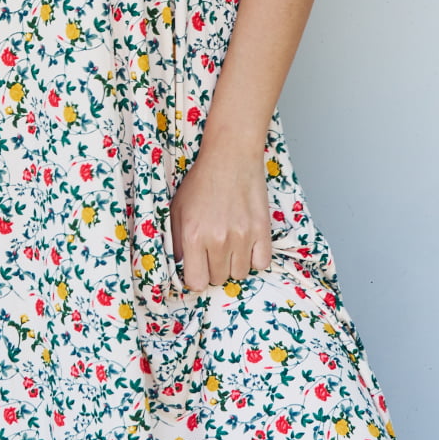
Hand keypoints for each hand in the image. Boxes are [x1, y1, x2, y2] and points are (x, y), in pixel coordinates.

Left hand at [168, 142, 272, 288]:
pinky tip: (246, 244)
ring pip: (239, 274)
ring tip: (230, 243)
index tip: (197, 268)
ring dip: (233, 263)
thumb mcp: (177, 210)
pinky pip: (261, 264)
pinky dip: (254, 258)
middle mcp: (218, 239)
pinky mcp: (262, 231)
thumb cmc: (201, 182)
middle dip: (214, 268)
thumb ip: (176, 242)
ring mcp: (243, 236)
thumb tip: (181, 267)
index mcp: (193, 235)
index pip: (196, 282)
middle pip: (218, 279)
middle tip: (213, 250)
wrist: (230, 157)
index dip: (195, 277)